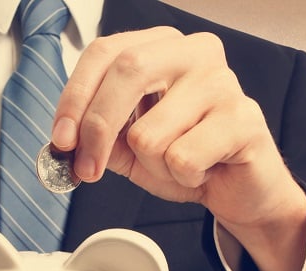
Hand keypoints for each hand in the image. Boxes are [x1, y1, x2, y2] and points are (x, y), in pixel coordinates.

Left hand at [51, 28, 305, 270]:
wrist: (239, 189)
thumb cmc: (186, 158)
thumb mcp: (128, 146)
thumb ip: (96, 136)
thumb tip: (63, 142)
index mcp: (162, 46)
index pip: (105, 52)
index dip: (75, 96)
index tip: (61, 138)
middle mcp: (195, 52)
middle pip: (127, 73)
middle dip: (97, 128)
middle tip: (88, 169)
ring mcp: (223, 82)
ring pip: (150, 131)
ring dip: (153, 165)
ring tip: (177, 165)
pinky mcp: (243, 118)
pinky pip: (182, 158)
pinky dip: (182, 177)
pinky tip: (201, 171)